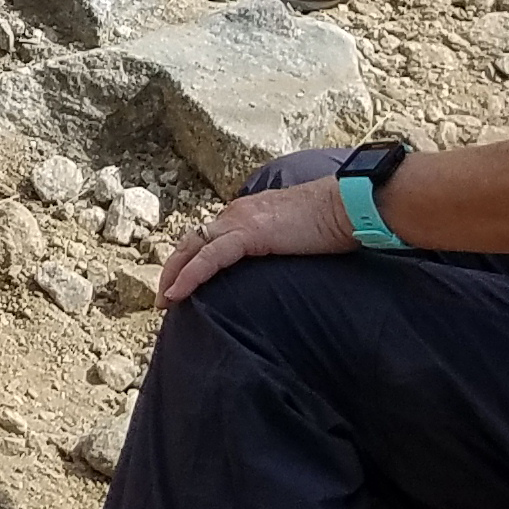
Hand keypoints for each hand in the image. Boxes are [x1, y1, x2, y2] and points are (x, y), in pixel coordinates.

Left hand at [155, 177, 357, 303]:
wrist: (345, 206)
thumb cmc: (329, 223)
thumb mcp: (291, 234)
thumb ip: (273, 244)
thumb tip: (270, 263)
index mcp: (244, 212)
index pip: (207, 236)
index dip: (190, 259)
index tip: (180, 283)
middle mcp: (235, 213)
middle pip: (192, 242)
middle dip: (173, 269)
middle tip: (163, 297)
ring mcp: (239, 221)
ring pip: (193, 249)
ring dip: (174, 276)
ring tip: (163, 301)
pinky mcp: (248, 234)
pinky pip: (209, 258)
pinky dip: (190, 276)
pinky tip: (177, 293)